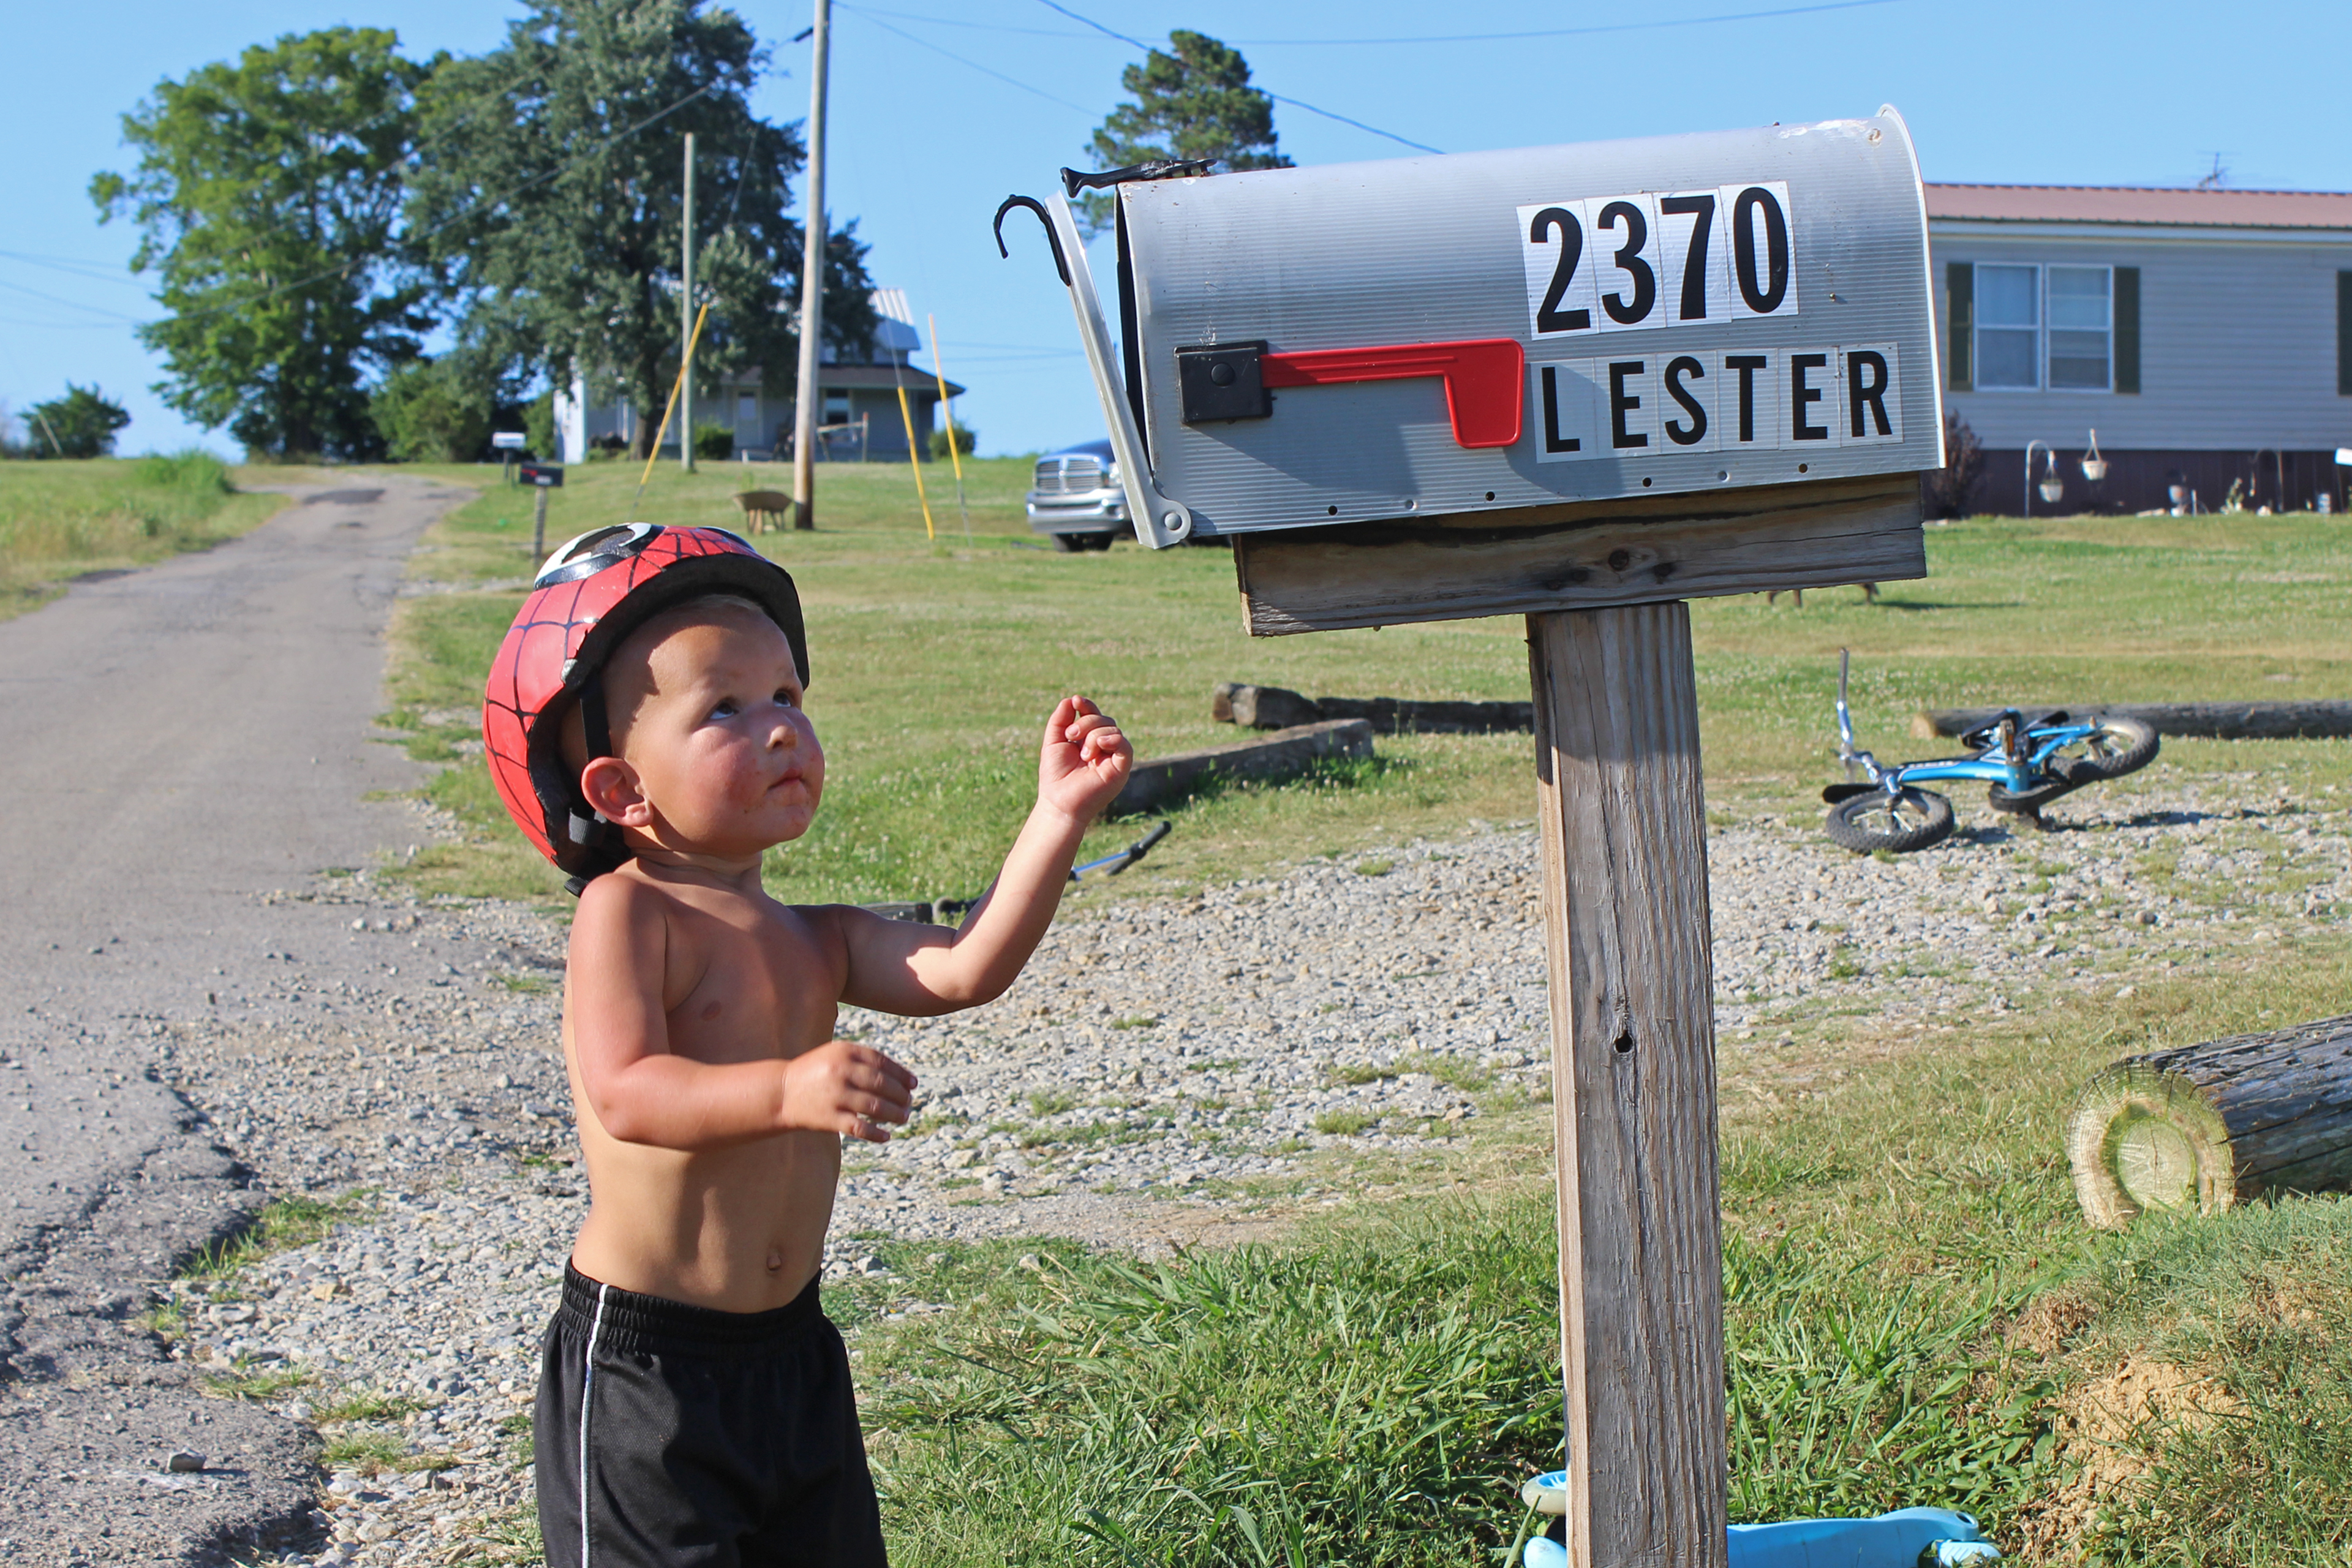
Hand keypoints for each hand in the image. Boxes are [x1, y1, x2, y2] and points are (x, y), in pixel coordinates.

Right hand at [779, 1041, 915, 1142]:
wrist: (781, 1092)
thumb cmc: (816, 1072)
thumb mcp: (836, 1055)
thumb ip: (864, 1060)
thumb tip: (902, 1077)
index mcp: (844, 1051)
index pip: (883, 1063)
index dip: (902, 1075)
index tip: (913, 1085)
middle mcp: (841, 1071)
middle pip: (883, 1084)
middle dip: (901, 1095)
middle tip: (910, 1103)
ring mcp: (835, 1095)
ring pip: (876, 1106)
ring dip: (895, 1114)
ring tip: (904, 1117)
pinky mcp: (829, 1118)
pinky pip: (859, 1127)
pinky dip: (876, 1133)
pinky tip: (886, 1135)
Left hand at [1038, 695, 1132, 821]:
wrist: (1059, 802)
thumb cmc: (1055, 775)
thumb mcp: (1053, 742)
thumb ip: (1060, 720)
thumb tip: (1071, 699)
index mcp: (1089, 740)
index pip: (1094, 715)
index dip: (1087, 706)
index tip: (1076, 701)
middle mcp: (1104, 747)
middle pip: (1104, 719)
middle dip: (1086, 722)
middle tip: (1070, 736)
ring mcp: (1113, 757)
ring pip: (1112, 729)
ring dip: (1093, 735)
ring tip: (1082, 754)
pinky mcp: (1121, 768)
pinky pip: (1124, 745)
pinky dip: (1111, 739)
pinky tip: (1097, 747)